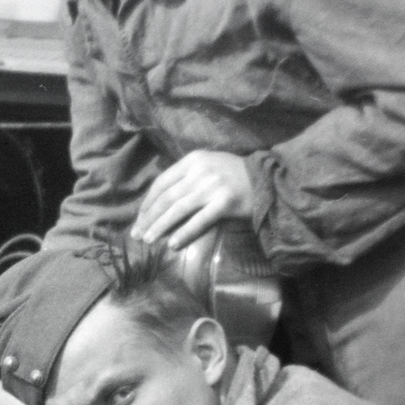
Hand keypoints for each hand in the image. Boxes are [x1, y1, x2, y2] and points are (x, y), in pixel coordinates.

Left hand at [130, 150, 253, 248]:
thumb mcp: (207, 166)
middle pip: (166, 198)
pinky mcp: (225, 203)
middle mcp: (200, 171)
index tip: (139, 219)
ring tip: (149, 240)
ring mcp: (213, 187)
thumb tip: (159, 201)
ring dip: (160, 227)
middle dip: (149, 218)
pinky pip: (199, 221)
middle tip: (137, 234)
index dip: (148, 203)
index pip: (162, 182)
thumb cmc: (234, 175)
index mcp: (193, 160)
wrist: (266, 179)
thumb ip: (185, 177)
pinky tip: (173, 244)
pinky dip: (184, 233)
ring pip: (178, 209)